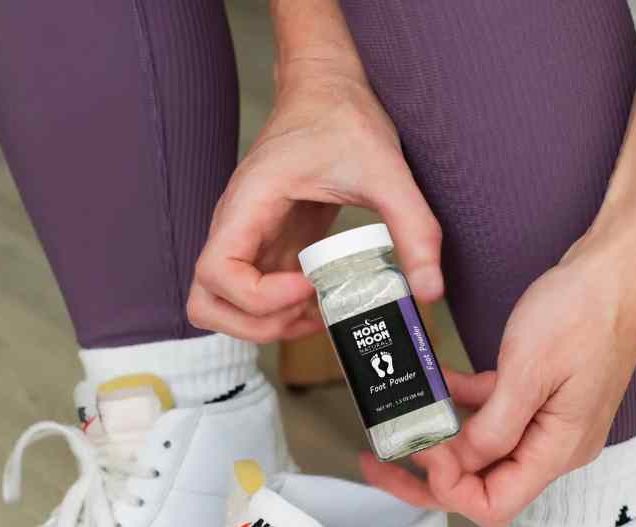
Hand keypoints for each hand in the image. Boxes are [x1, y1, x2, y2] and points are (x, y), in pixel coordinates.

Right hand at [187, 64, 442, 342]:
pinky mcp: (264, 252)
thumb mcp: (386, 169)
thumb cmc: (342, 118)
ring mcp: (245, 243)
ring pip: (220, 309)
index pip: (215, 274)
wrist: (327, 91)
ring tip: (314, 312)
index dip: (258, 298)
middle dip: (258, 324)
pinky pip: (250, 302)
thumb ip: (414, 228)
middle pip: (206, 303)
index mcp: (247, 204)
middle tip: (309, 308)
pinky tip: (320, 303)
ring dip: (265, 326)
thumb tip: (429, 290)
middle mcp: (235, 229)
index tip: (308, 285)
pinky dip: (279, 317)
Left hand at [361, 236, 635, 526]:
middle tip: (379, 464)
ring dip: (439, 443)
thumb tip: (455, 465)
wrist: (621, 266)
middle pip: (480, 486)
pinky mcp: (540, 399)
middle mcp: (554, 447)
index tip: (422, 449)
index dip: (449, 487)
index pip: (493, 504)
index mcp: (558, 450)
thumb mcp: (528, 371)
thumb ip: (491, 429)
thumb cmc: (586, 311)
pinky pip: (492, 417)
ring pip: (481, 453)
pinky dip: (461, 407)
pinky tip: (435, 387)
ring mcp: (547, 424)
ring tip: (395, 428)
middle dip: (428, 479)